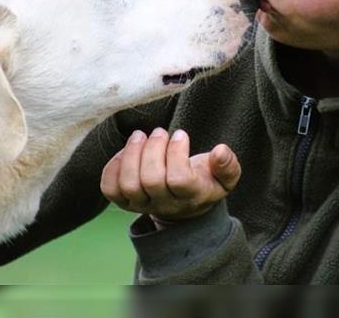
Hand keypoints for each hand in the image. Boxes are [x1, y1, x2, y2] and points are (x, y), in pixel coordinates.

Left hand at [100, 127, 240, 225]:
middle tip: (159, 132)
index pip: (179, 179)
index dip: (176, 153)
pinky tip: (127, 151)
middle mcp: (164, 205)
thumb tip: (221, 150)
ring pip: (129, 184)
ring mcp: (142, 205)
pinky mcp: (124, 202)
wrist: (184, 207)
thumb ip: (228, 166)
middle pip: (151, 180)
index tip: (180, 135)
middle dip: (153, 149)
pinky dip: (113, 166)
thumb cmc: (204, 183)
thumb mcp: (224, 178)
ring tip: (141, 135)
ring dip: (132, 153)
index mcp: (191, 197)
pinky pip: (109, 188)